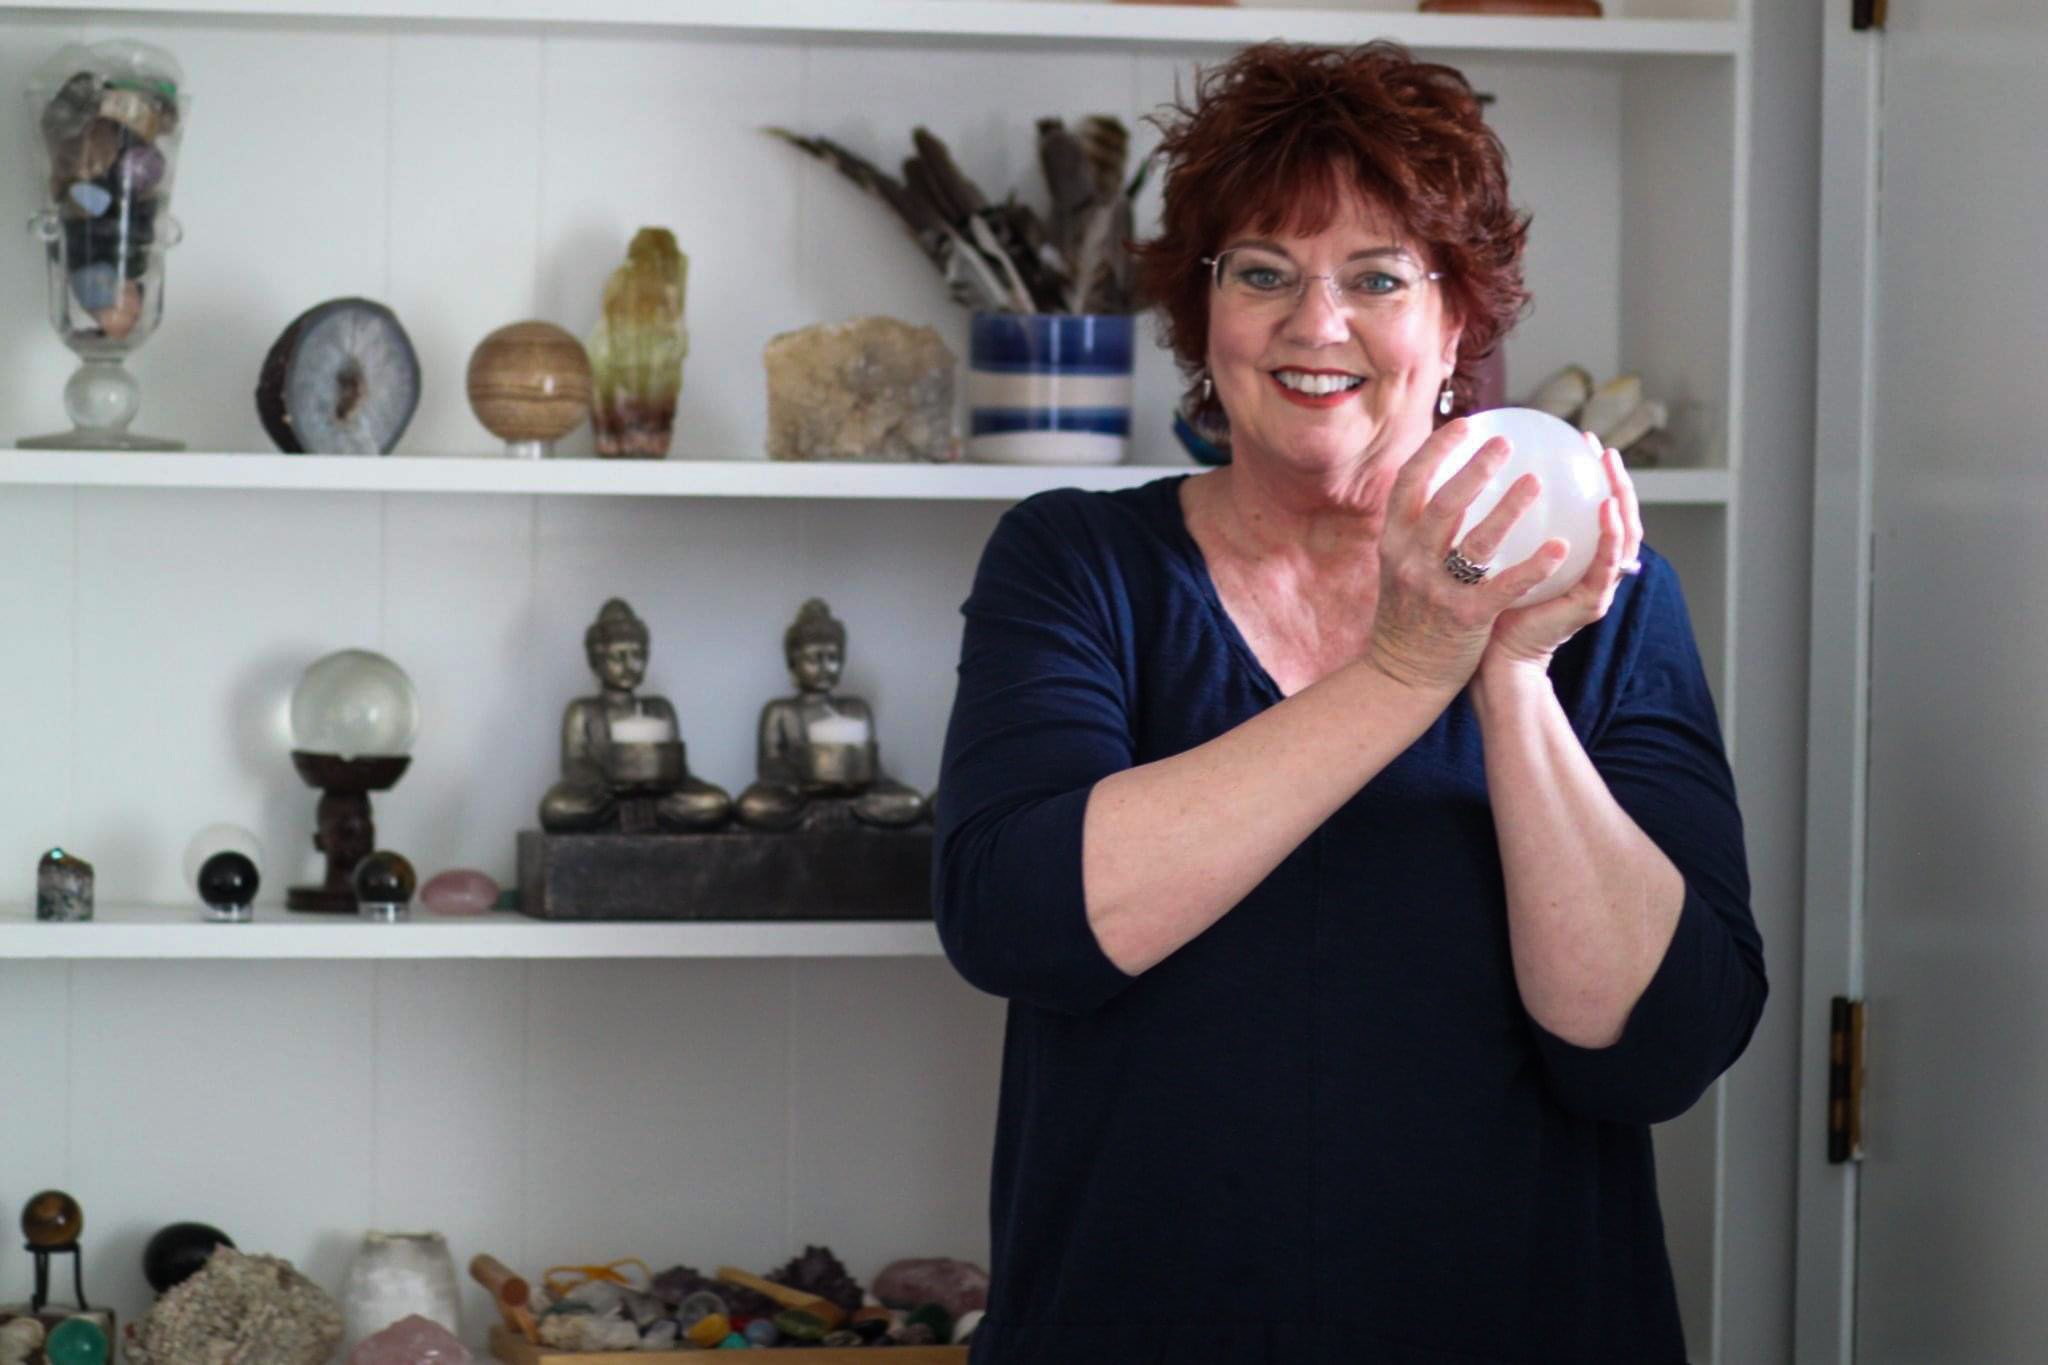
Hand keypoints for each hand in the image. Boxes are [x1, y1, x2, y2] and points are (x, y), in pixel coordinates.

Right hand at [1365, 418, 1572, 695]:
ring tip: (1535, 481)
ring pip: (1476, 542)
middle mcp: (1410, 561)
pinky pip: (1505, 586)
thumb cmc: (1410, 613)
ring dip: (1508, 509)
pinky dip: (1534, 566)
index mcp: (1393, 542)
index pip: (1408, 484)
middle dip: (1474, 469)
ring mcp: (1437, 590)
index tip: (1465, 426)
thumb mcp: (1398, 565)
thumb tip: (1445, 481)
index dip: (1435, 451)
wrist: (1403, 673)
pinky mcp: (1466, 617)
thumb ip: (1415, 529)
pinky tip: (1561, 547)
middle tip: (1505, 444)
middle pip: (1443, 504)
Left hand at [1480, 435, 1644, 679]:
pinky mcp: (1588, 606)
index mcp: (1569, 558)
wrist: (1488, 661)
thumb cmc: (1481, 607)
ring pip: (1623, 538)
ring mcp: (1593, 588)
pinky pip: (1605, 567)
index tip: (1578, 439)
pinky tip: (1605, 509)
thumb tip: (1466, 474)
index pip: (1590, 509)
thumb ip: (1491, 522)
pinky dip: (1610, 537)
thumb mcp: (1488, 556)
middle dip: (1615, 479)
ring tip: (1611, 470)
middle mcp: (1587, 571)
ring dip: (1622, 499)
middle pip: (1617, 518)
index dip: (1591, 475)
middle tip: (1600, 446)